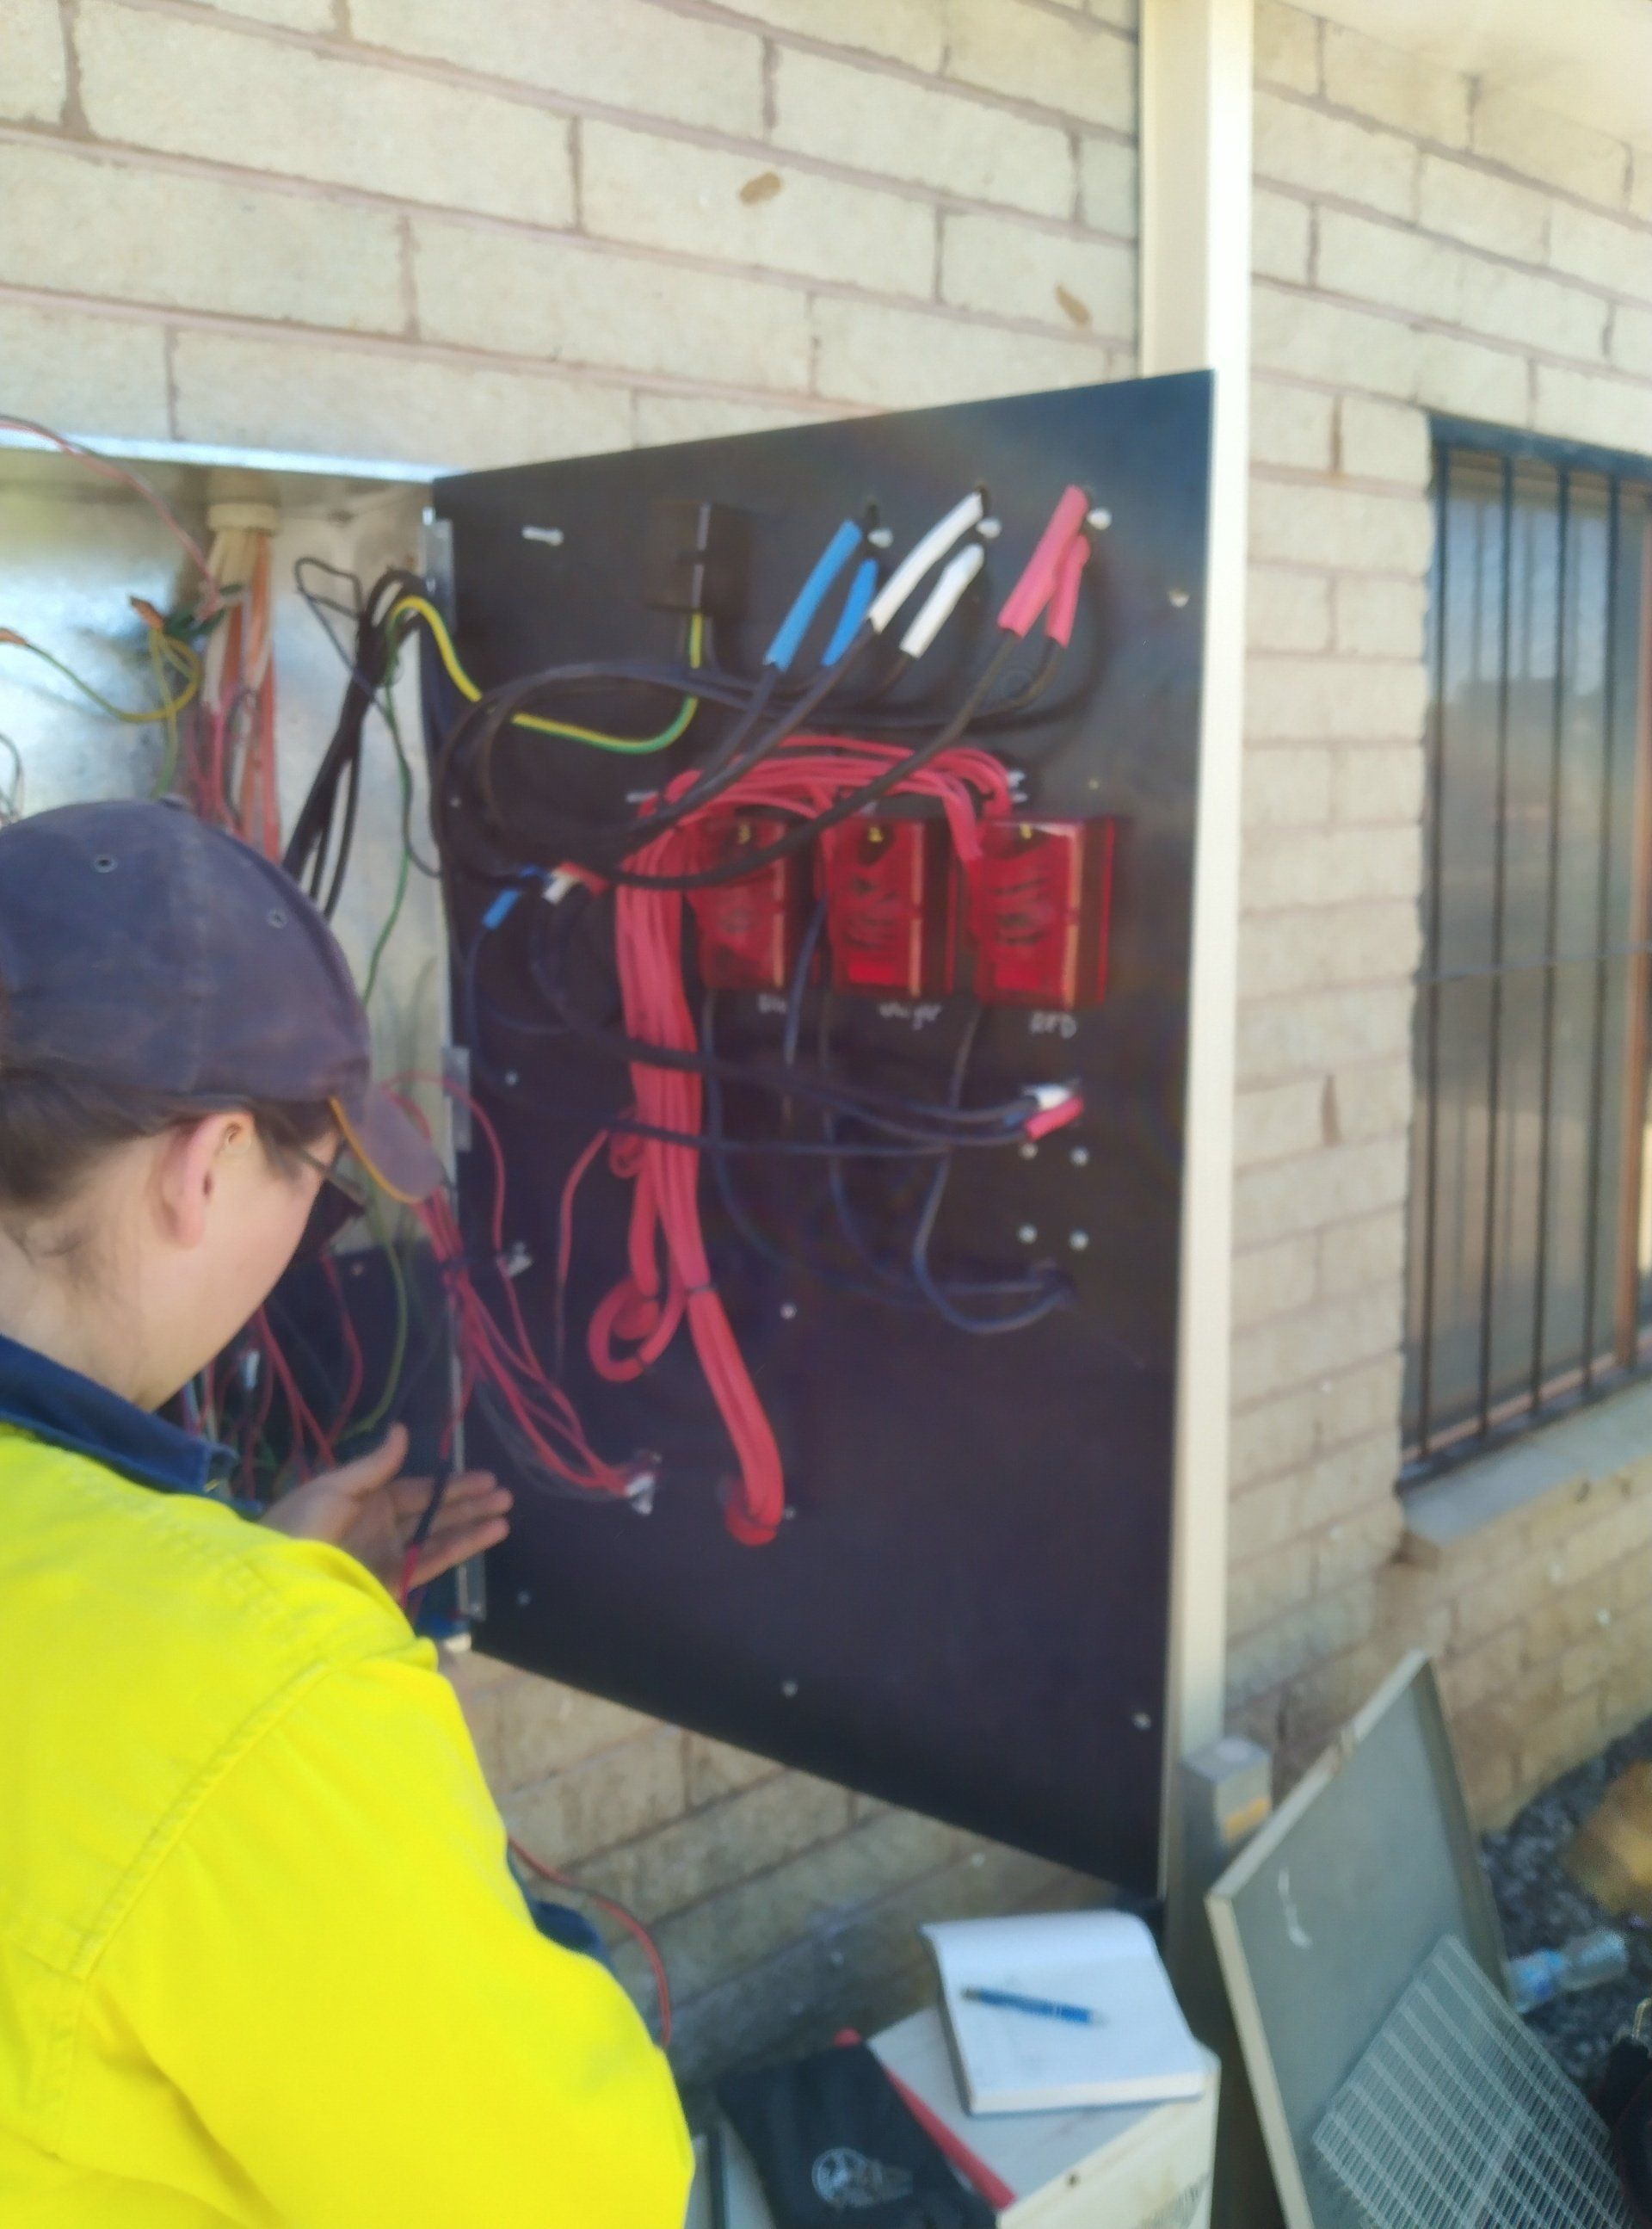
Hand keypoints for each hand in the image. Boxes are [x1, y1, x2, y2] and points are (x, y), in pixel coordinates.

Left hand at [260, 1424, 510, 1598]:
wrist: (280, 1581)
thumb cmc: (302, 1526)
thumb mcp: (334, 1488)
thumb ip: (375, 1466)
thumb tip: (402, 1431)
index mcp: (364, 1500)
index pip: (416, 1490)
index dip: (449, 1484)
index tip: (484, 1478)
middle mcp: (380, 1527)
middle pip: (432, 1512)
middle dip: (468, 1503)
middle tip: (505, 1494)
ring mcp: (387, 1556)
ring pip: (438, 1537)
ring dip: (471, 1525)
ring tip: (505, 1514)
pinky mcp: (392, 1582)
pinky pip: (432, 1562)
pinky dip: (461, 1548)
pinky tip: (488, 1535)